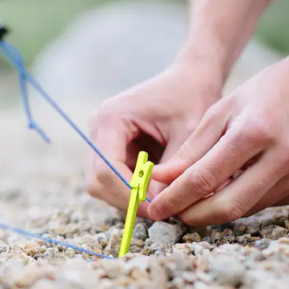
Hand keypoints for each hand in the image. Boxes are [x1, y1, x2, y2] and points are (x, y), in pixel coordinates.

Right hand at [85, 59, 221, 215]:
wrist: (189, 78)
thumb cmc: (191, 98)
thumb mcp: (189, 134)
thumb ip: (172, 171)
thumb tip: (160, 207)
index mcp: (111, 118)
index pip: (106, 169)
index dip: (128, 194)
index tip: (158, 208)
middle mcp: (97, 129)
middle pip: (97, 181)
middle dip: (126, 200)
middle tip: (159, 210)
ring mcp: (100, 139)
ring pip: (101, 185)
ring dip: (127, 197)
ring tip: (160, 199)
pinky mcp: (108, 148)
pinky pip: (111, 180)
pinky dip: (130, 190)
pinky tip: (155, 189)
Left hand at [149, 54, 288, 225]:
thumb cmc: (262, 94)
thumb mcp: (221, 113)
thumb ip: (191, 149)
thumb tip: (161, 178)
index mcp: (254, 133)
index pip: (204, 178)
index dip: (175, 198)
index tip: (155, 209)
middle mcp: (282, 157)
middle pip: (228, 206)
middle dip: (193, 216)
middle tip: (171, 213)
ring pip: (245, 209)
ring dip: (213, 211)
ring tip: (190, 201)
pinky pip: (261, 204)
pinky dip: (236, 202)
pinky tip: (222, 192)